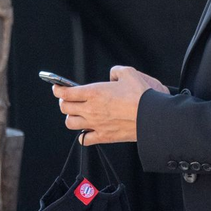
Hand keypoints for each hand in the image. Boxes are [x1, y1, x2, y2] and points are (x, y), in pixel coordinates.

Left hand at [53, 65, 168, 144]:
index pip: (66, 92)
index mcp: (93, 92)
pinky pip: (84, 139)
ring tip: (76, 114)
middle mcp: (91, 109)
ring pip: (70, 124)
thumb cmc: (142, 94)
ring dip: (71, 118)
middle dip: (64, 102)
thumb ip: (116, 71)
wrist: (152, 117)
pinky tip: (87, 130)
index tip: (57, 88)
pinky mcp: (103, 137)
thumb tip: (112, 76)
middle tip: (67, 99)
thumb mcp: (129, 73)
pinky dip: (83, 135)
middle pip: (65, 108)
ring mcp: (95, 124)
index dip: (58, 89)